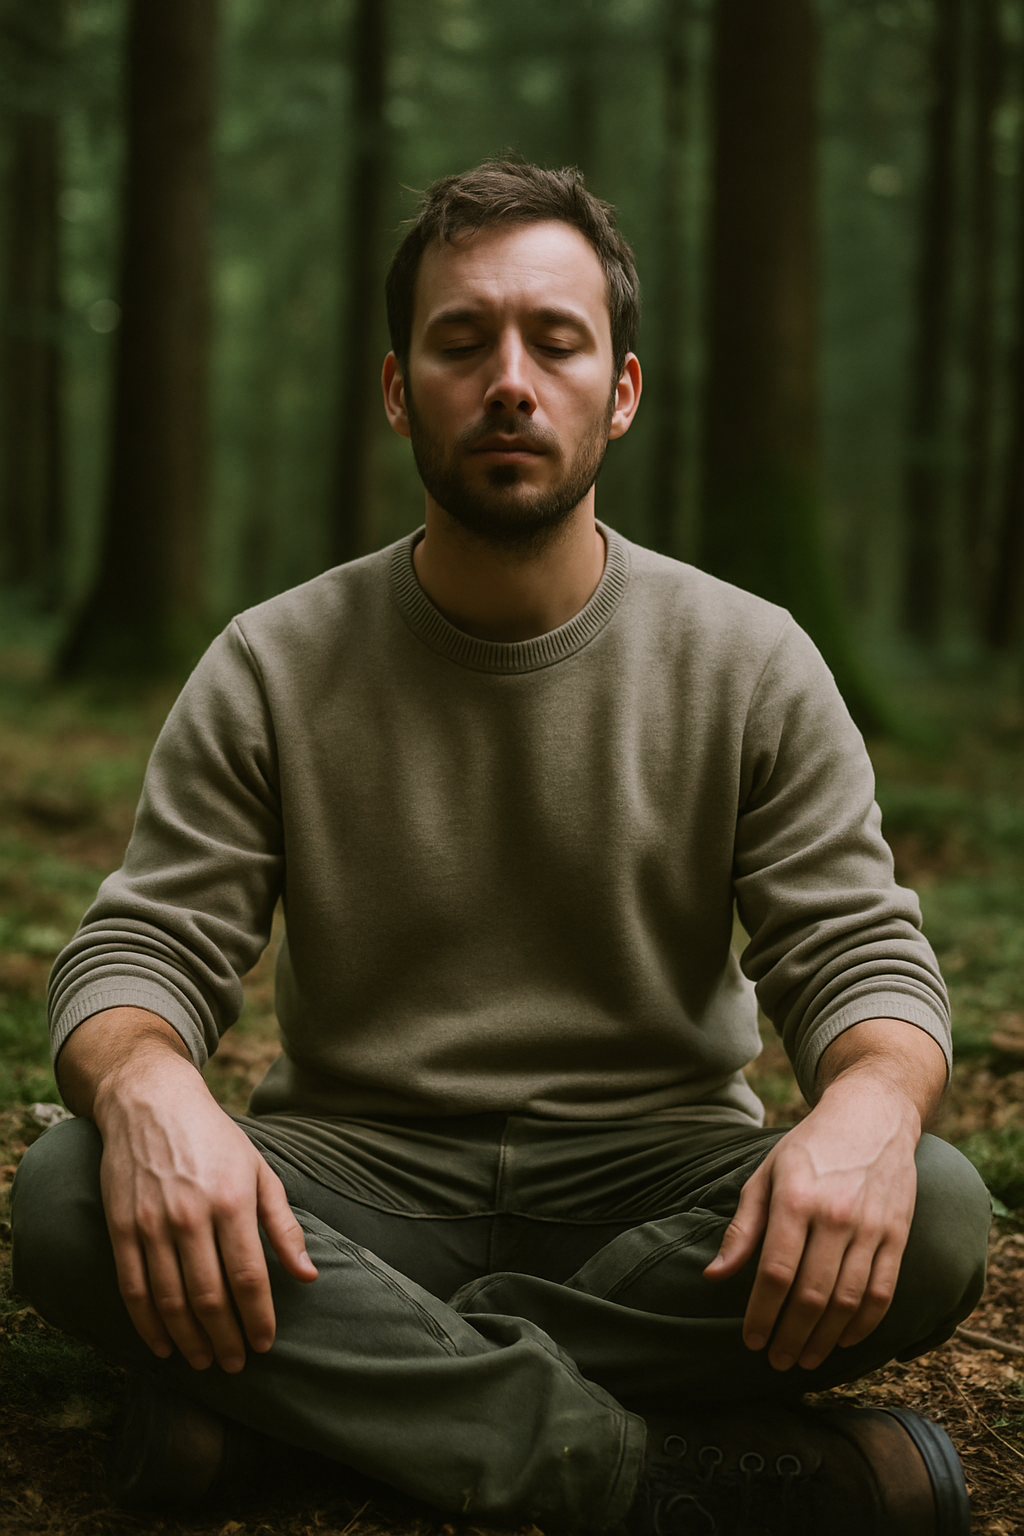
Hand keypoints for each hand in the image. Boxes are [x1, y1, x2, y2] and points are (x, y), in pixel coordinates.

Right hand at [61, 1012, 316, 1372]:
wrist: (150, 1103)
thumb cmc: (215, 1138)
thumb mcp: (259, 1170)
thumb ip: (282, 1225)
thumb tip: (307, 1276)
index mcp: (232, 1201)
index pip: (249, 1277)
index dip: (258, 1318)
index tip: (265, 1345)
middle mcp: (191, 1216)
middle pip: (209, 1296)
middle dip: (225, 1338)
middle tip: (235, 1364)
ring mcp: (152, 1224)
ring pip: (170, 1300)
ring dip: (189, 1339)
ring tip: (204, 1361)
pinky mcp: (121, 1228)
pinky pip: (133, 1289)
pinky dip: (147, 1324)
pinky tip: (162, 1345)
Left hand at [703, 1036, 932, 1371]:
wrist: (871, 1115)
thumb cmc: (809, 1148)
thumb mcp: (766, 1175)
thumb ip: (743, 1228)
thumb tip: (714, 1276)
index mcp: (794, 1198)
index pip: (774, 1272)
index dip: (761, 1314)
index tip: (751, 1340)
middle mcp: (834, 1214)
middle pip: (811, 1294)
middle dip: (790, 1336)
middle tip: (776, 1360)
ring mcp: (870, 1226)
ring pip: (847, 1301)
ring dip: (825, 1339)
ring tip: (805, 1359)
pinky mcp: (898, 1234)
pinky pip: (883, 1292)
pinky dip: (864, 1324)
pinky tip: (844, 1340)